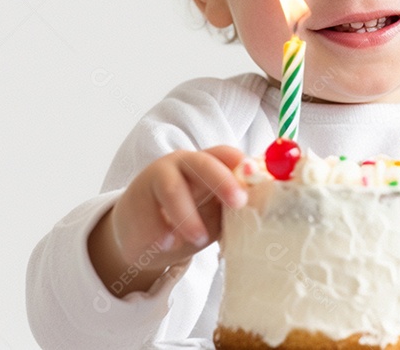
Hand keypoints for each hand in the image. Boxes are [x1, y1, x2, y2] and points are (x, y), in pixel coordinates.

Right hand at [88, 145, 246, 295]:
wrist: (141, 237)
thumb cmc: (186, 222)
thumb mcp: (214, 215)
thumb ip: (232, 208)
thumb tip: (264, 208)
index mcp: (207, 164)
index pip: (226, 154)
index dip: (242, 163)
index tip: (257, 177)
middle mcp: (183, 164)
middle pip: (203, 163)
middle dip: (223, 181)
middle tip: (238, 202)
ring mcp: (156, 178)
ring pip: (173, 189)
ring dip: (188, 217)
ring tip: (198, 240)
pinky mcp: (135, 199)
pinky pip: (150, 213)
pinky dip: (161, 232)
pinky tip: (167, 244)